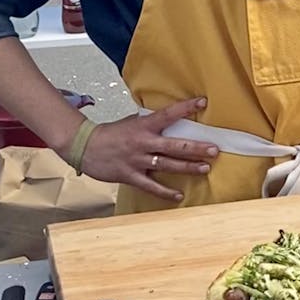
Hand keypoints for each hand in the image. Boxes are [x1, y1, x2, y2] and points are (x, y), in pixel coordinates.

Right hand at [75, 97, 218, 202]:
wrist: (85, 146)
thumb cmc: (112, 133)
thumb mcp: (133, 122)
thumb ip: (151, 123)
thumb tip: (172, 119)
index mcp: (144, 126)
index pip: (168, 114)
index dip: (186, 108)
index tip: (203, 103)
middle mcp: (143, 142)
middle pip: (174, 145)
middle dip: (196, 148)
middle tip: (214, 149)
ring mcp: (137, 160)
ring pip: (167, 165)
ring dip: (188, 167)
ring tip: (205, 168)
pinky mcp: (130, 176)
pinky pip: (151, 186)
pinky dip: (165, 192)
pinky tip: (179, 196)